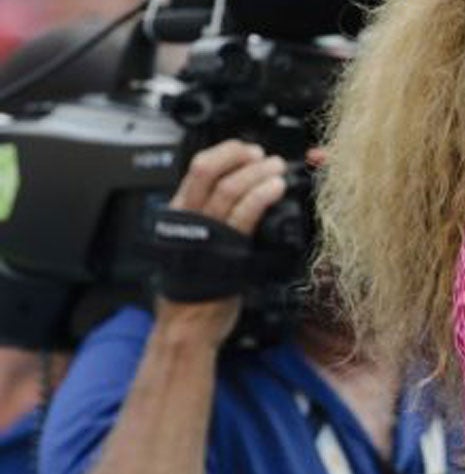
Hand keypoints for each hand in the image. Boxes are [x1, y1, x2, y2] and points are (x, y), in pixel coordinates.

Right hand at [154, 141, 289, 344]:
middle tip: (263, 155)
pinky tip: (275, 188)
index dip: (225, 153)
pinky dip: (260, 196)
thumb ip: (208, 222)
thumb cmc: (193, 290)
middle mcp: (189, 217)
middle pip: (208, 170)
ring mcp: (207, 232)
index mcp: (179, 213)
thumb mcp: (194, 246)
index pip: (198, 169)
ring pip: (228, 189)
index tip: (247, 150)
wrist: (188, 323)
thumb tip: (234, 201)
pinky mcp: (226, 249)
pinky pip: (243, 215)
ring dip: (257, 173)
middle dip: (239, 156)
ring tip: (276, 168)